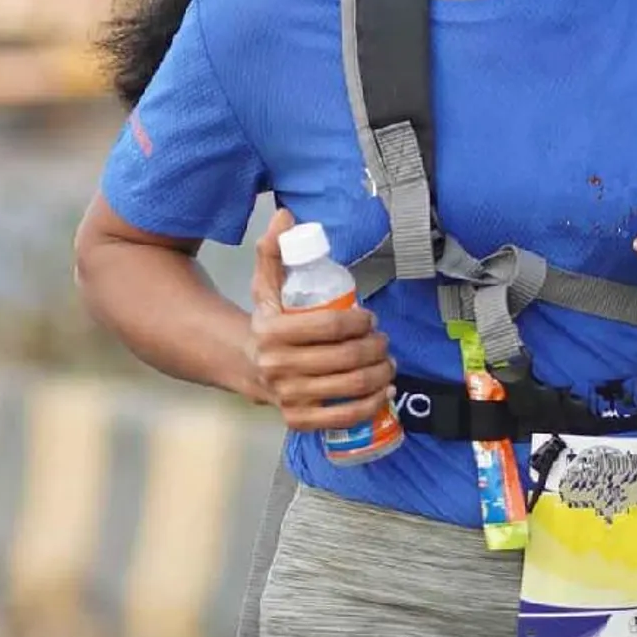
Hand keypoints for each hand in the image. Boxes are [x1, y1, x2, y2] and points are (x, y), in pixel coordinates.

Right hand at [244, 207, 397, 433]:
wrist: (248, 365)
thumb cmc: (268, 321)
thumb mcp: (266, 285)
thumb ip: (274, 250)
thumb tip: (286, 216)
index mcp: (272, 332)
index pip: (329, 326)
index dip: (359, 322)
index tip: (370, 318)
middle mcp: (277, 367)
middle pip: (345, 357)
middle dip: (376, 348)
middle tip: (385, 341)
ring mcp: (288, 396)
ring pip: (349, 387)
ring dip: (380, 374)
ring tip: (388, 363)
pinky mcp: (298, 420)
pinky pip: (342, 418)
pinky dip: (370, 406)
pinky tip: (383, 392)